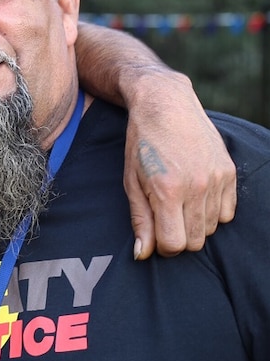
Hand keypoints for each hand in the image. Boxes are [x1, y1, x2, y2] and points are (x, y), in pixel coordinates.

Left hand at [123, 70, 236, 258]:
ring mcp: (216, 179)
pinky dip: (212, 212)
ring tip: (178, 203)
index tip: (155, 234)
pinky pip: (227, 213)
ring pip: (211, 229)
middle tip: (165, 219)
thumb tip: (141, 255)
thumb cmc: (142, 144)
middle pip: (194, 241)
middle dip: (178, 238)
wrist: (166, 105)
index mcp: (167, 191)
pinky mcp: (230, 172)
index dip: (161, 247)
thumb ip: (140, 220)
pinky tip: (195, 196)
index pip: (173, 245)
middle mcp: (196, 187)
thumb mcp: (131, 182)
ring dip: (194, 224)